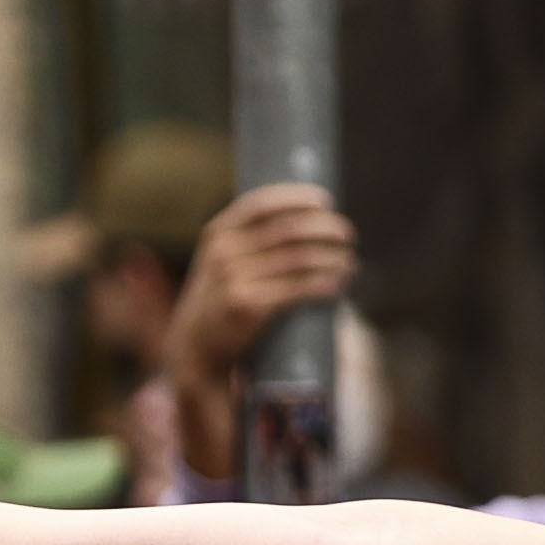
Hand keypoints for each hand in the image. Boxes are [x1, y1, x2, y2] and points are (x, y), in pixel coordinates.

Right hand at [167, 186, 358, 391]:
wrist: (194, 346)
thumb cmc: (218, 299)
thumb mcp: (219, 261)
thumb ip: (247, 240)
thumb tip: (304, 220)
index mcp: (218, 233)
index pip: (262, 203)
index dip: (298, 198)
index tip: (326, 201)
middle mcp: (224, 251)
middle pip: (288, 229)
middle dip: (326, 228)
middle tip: (348, 234)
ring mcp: (234, 278)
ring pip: (299, 259)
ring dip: (332, 258)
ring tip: (349, 262)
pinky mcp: (248, 306)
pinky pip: (297, 288)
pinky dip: (324, 284)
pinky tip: (338, 283)